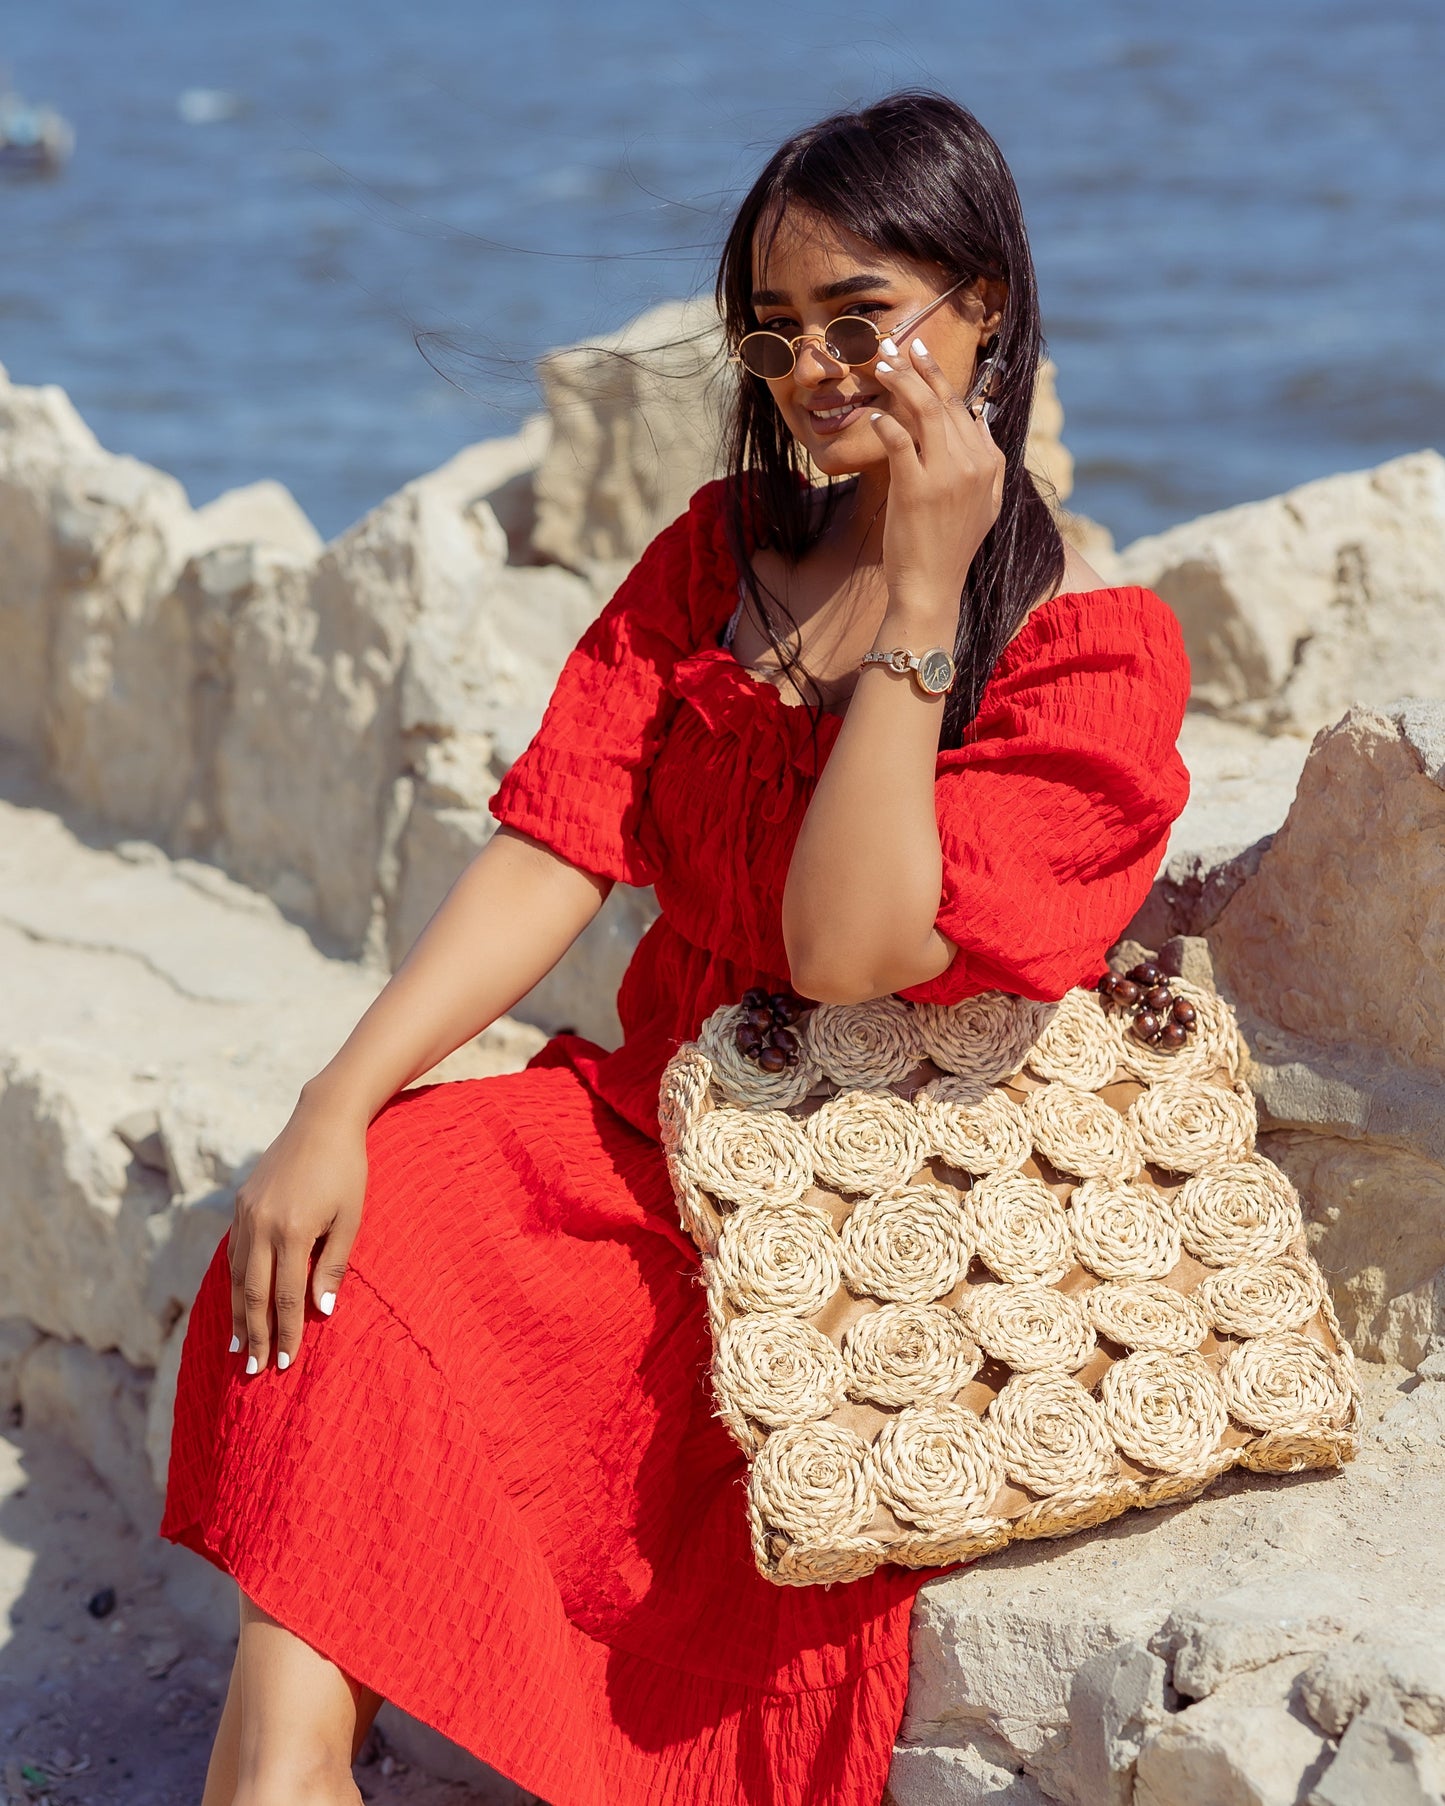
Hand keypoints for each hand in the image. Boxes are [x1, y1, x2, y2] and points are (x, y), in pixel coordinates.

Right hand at [227, 1092, 369, 1374]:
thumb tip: (321, 1311)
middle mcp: (261, 1225)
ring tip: (238, 1349)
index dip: (286, 1332)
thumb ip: (334, 1266)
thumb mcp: (350, 1218)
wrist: (322, 1121)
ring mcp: (246, 1214)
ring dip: (237, 1315)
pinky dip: (233, 1284)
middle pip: (253, 1293)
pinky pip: (233, 1254)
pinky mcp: (240, 1205)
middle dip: (254, 1335)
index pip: (285, 1296)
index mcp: (293, 1230)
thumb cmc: (347, 1170)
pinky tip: (236, 1304)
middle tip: (254, 1371)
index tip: (286, 1362)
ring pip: (236, 1276)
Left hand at [869, 335, 1005, 615]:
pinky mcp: (917, 489)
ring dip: (901, 382)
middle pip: (944, 402)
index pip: (963, 408)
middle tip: (895, 345)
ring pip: (925, 412)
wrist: (932, 587)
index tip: (919, 354)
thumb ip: (987, 461)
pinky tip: (874, 414)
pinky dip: (885, 423)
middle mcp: (973, 464)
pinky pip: (900, 441)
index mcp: (989, 463)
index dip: (939, 377)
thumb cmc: (949, 547)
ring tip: (881, 365)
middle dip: (918, 368)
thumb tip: (981, 420)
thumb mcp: (985, 503)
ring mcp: (947, 476)